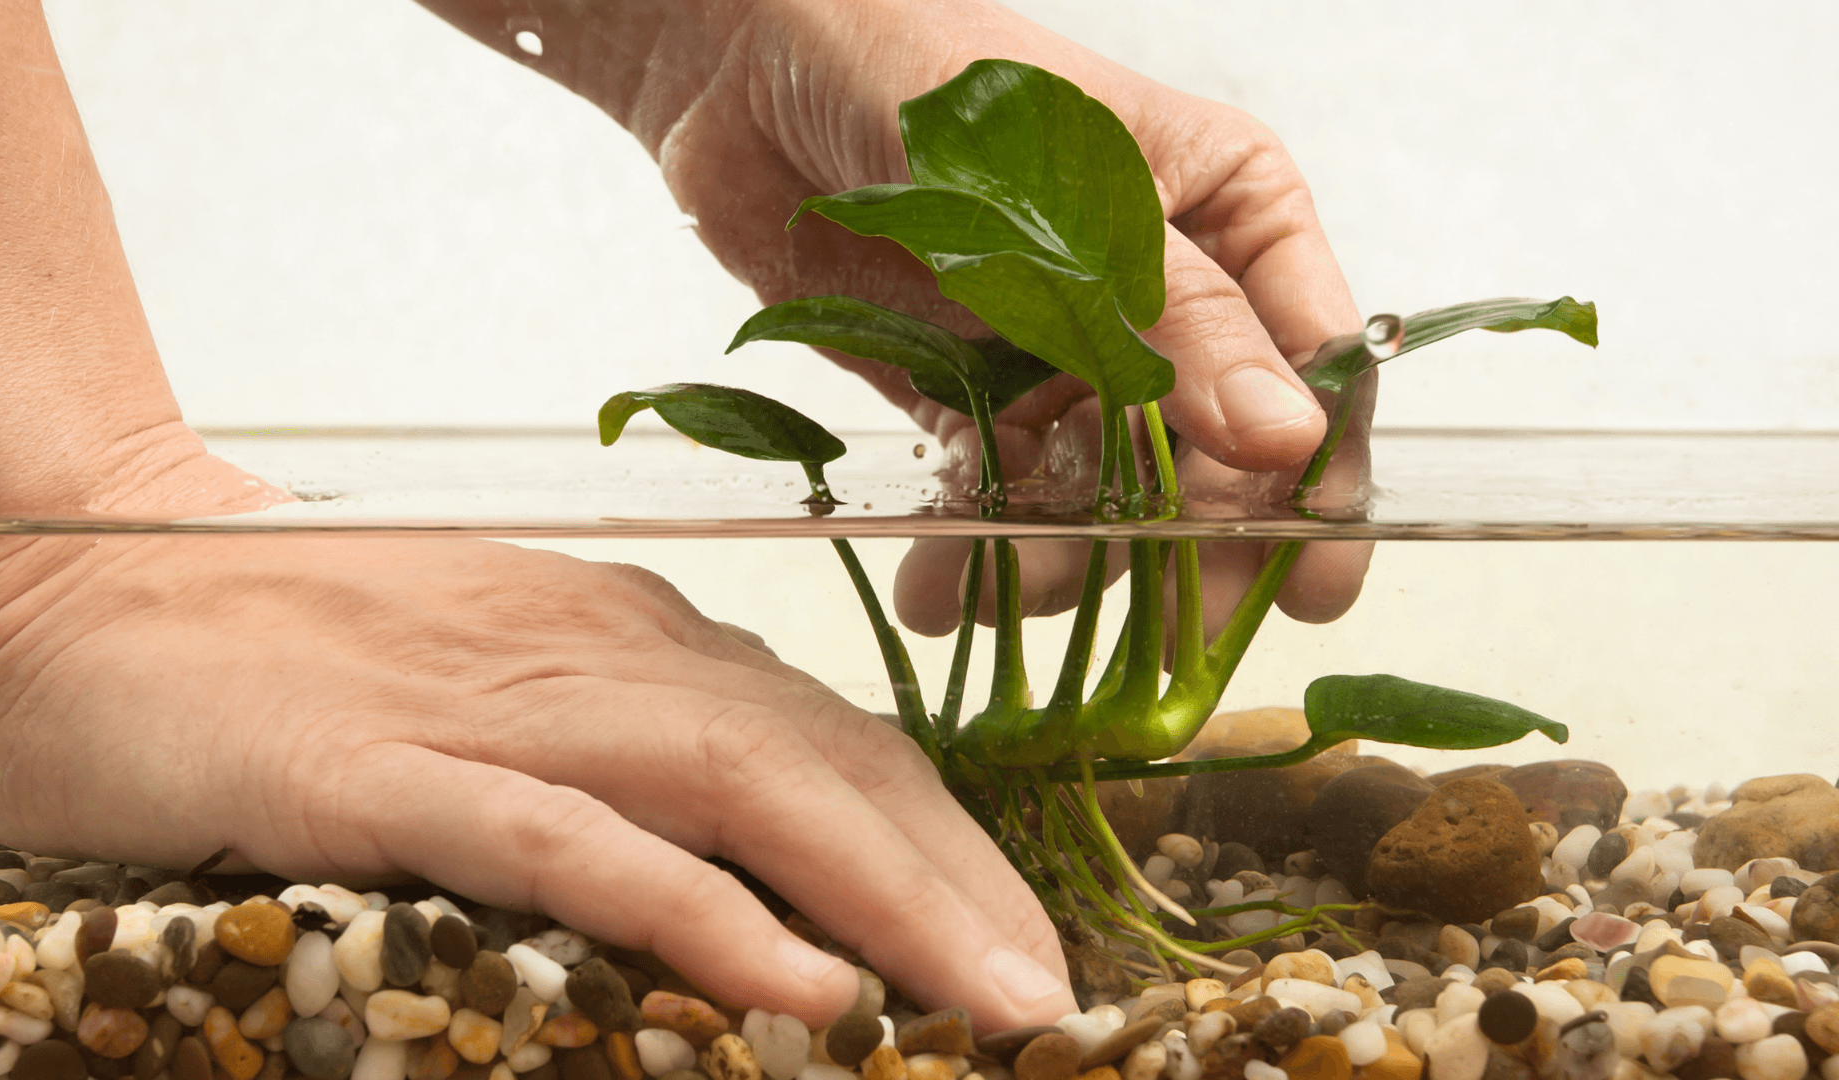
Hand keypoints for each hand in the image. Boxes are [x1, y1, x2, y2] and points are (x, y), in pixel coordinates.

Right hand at [0, 527, 1074, 1029]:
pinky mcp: (385, 768)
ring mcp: (498, 705)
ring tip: (990, 1001)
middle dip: (959, 882)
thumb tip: (747, 849)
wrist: (85, 570)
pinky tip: (800, 983)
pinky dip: (702, 911)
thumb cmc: (294, 643)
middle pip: (827, 761)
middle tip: (1053, 998)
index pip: (837, 739)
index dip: (947, 842)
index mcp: (633, 637)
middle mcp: (600, 654)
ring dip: (885, 897)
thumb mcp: (496, 683)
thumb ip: (618, 751)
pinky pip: (576, 842)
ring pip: (742, 788)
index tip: (1025, 939)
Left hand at [641, 0, 1373, 635]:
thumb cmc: (923, 75)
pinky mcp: (976, 396)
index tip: (1312, 584)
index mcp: (1231, 212)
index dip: (1318, 480)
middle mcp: (1164, 296)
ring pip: (1112, 494)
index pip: (1311, 361)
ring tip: (1004, 598)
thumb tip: (1289, 445)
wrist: (744, 68)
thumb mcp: (1072, 200)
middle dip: (1196, 550)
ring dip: (1070, 564)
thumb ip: (1178, 323)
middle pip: (1223, 456)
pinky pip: (1007, 495)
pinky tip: (944, 589)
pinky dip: (984, 551)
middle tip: (1175, 641)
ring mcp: (1069, 352)